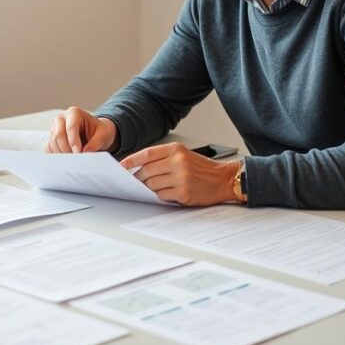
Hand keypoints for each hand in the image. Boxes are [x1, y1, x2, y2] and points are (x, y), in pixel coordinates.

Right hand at [47, 106, 117, 152]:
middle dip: (67, 149)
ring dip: (63, 154)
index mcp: (74, 112)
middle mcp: (61, 118)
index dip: (74, 141)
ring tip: (75, 159)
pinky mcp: (51, 138)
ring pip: (53, 143)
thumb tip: (85, 152)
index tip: (78, 152)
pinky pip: (49, 148)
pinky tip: (68, 158)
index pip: (71, 127)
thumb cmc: (99, 132)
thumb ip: (95, 143)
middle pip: (59, 135)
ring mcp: (54, 128)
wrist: (95, 134)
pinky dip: (57, 155)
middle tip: (77, 159)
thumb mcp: (104, 135)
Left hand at [120, 142, 237, 205]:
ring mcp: (181, 177)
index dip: (131, 160)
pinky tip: (167, 193)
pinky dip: (160, 196)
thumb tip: (138, 168)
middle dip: (138, 178)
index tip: (122, 166)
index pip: (147, 153)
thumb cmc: (202, 168)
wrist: (223, 179)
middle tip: (135, 182)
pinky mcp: (183, 192)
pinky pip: (162, 195)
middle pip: (146, 171)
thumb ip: (163, 158)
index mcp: (176, 149)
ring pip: (152, 184)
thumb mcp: (183, 155)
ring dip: (149, 188)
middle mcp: (178, 161)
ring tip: (155, 187)